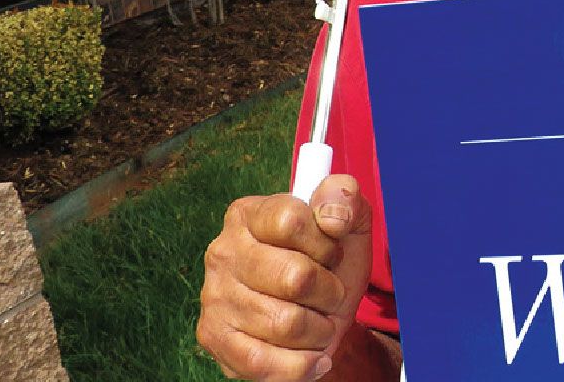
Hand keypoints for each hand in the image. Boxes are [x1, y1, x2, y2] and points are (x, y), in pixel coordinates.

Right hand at [198, 176, 372, 379]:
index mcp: (249, 214)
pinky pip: (262, 361)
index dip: (325, 243)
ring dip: (319, 330)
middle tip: (331, 294)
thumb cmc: (332, 262)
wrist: (320, 314)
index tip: (332, 253)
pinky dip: (301, 365)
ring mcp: (213, 297)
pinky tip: (314, 357)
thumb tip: (333, 215)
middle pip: (295, 277)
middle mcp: (222, 251)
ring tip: (320, 322)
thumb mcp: (350, 223)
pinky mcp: (213, 338)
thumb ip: (345, 198)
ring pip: (285, 323)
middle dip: (329, 292)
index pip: (291, 220)